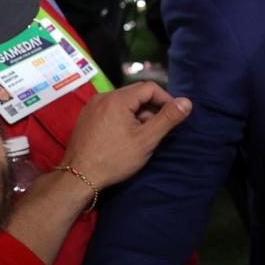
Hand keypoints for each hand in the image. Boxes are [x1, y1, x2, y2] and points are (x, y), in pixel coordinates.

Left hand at [62, 82, 191, 189]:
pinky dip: (123, 118)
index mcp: (118, 99)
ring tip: (140, 136)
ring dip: (137, 114)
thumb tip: (187, 102)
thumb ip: (168, 118)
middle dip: (151, 108)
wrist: (77, 177)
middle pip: (136, 93)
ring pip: (123, 102)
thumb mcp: (147, 140)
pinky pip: (110, 110)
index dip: (166, 100)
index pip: (150, 87)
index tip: (172, 118)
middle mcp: (102, 97)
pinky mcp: (85, 118)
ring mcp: (91, 107)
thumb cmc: (114, 159)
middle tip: (156, 129)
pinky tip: (123, 137)